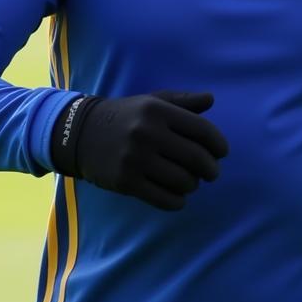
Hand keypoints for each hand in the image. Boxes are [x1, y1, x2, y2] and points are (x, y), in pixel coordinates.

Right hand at [50, 91, 228, 209]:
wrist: (79, 133)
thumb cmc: (126, 116)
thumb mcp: (152, 101)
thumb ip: (183, 101)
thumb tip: (211, 99)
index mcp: (158, 111)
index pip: (202, 131)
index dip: (219, 145)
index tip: (221, 152)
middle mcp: (147, 133)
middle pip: (197, 158)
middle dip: (211, 169)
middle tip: (212, 172)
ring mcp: (135, 159)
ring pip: (184, 181)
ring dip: (193, 184)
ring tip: (190, 181)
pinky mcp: (125, 182)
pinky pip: (165, 199)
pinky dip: (178, 201)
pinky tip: (178, 196)